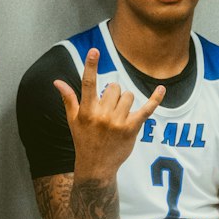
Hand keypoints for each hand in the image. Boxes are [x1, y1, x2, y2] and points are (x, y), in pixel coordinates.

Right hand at [54, 47, 164, 178]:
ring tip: (118, 115)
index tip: (95, 51)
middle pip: (114, 88)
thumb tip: (57, 81)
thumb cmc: (84, 141)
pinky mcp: (132, 129)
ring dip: (125, 102)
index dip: (91, 66)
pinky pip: (147, 109)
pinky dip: (155, 99)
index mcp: (87, 111)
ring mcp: (118, 122)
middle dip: (112, 94)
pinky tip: (161, 89)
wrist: (96, 167)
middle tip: (108, 109)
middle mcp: (102, 115)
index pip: (88, 84)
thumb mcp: (73, 120)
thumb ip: (68, 98)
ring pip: (128, 96)